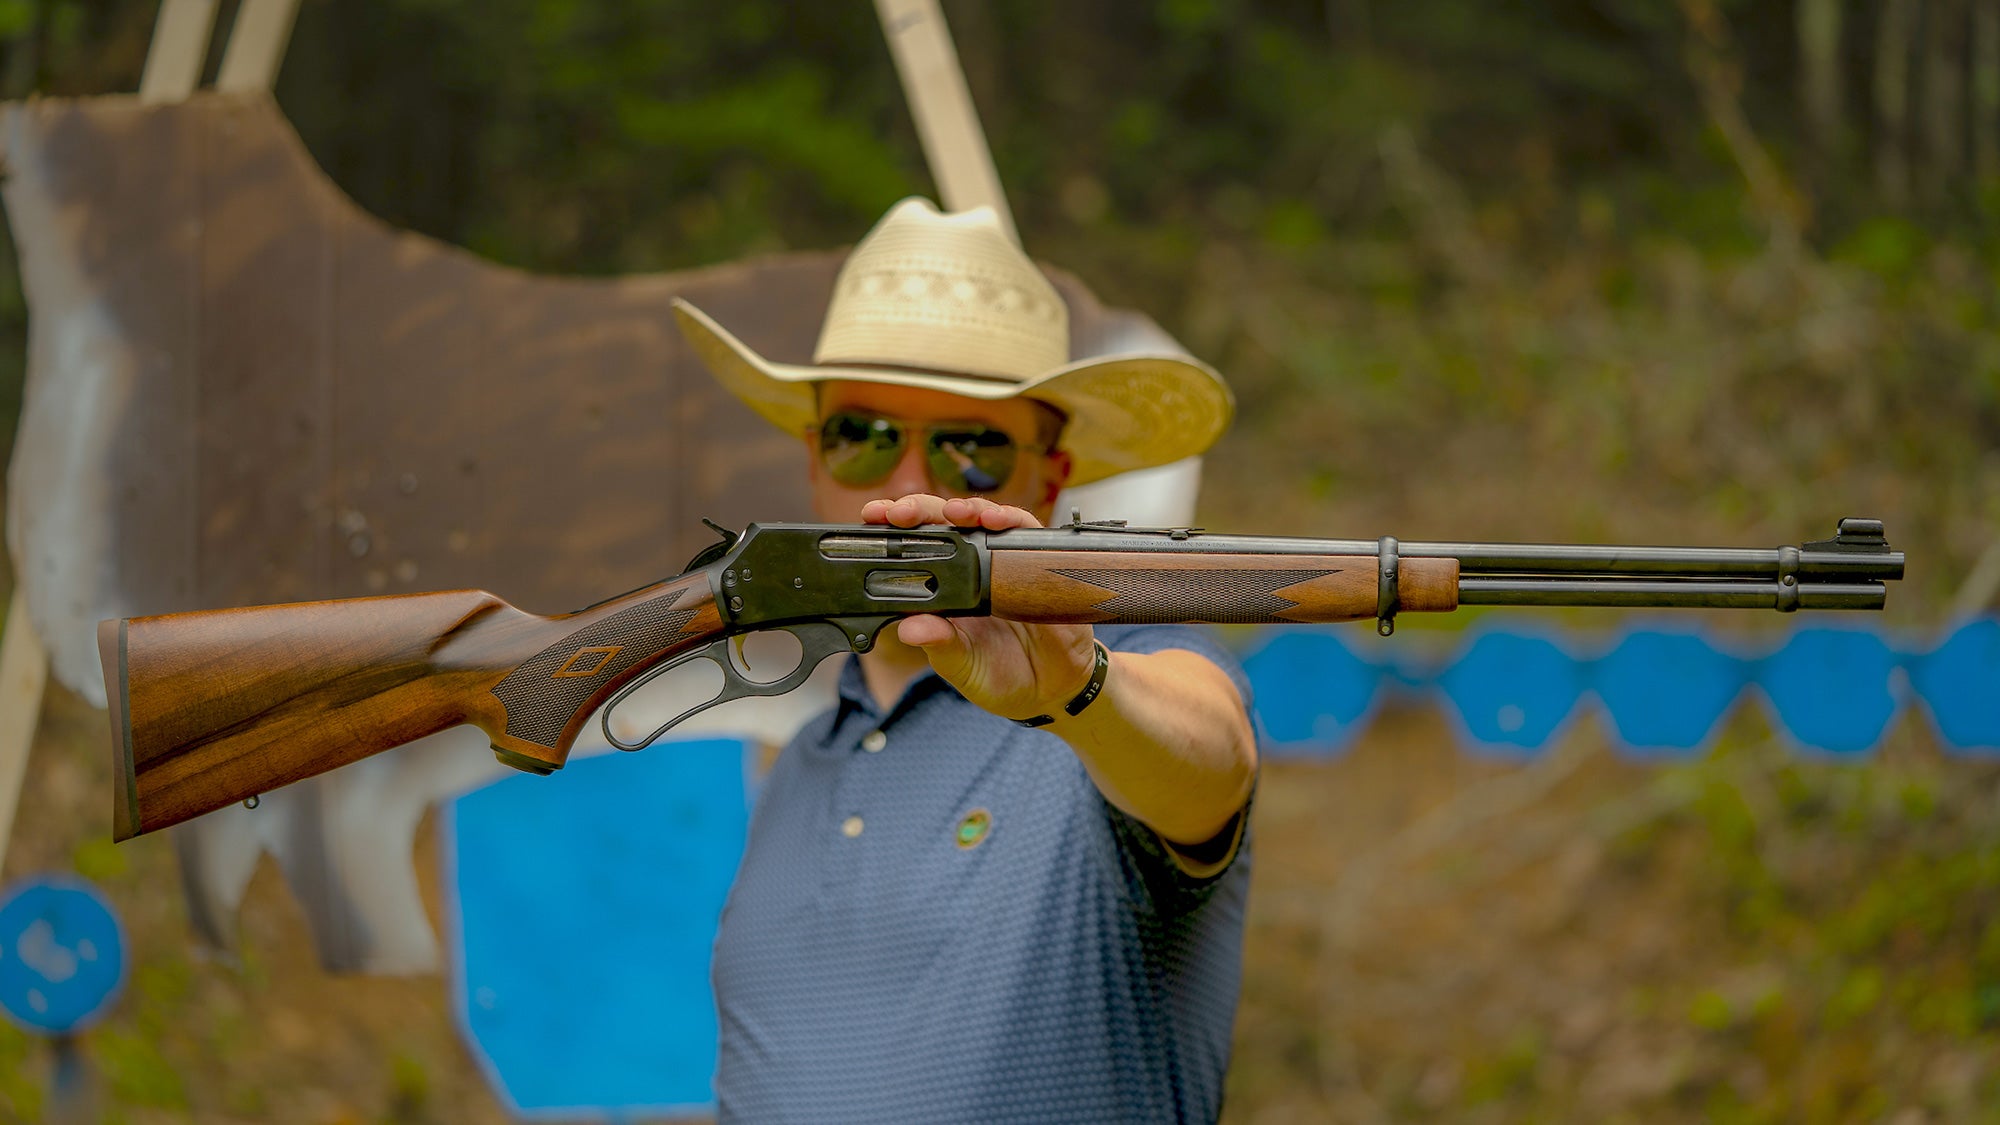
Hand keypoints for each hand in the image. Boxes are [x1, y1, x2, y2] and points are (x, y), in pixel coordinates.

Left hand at [862, 494, 1097, 721]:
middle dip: (919, 509)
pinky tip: (995, 520)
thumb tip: (908, 630)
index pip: (912, 551)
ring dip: (964, 508)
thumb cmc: (1001, 676)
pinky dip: (1009, 518)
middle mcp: (969, 571)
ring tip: (952, 512)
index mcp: (942, 593)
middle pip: (941, 524)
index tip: (873, 517)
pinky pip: (1022, 531)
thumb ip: (940, 646)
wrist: (1052, 689)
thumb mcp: (963, 667)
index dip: (893, 530)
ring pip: (979, 519)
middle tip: (900, 511)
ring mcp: (1000, 563)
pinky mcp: (1033, 562)